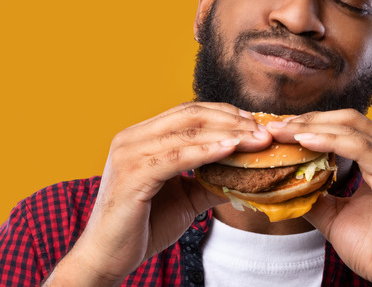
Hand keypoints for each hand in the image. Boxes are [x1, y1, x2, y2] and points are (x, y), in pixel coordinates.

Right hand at [44, 102, 270, 285]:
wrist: (106, 258)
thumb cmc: (142, 227)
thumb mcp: (184, 199)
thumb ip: (210, 182)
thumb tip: (247, 176)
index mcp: (141, 137)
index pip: (189, 112)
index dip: (225, 113)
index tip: (257, 122)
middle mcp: (132, 138)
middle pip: (190, 115)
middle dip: (232, 120)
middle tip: (265, 130)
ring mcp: (129, 153)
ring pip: (187, 132)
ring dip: (227, 133)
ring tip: (258, 140)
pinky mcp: (132, 175)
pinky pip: (176, 157)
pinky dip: (206, 152)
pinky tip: (231, 150)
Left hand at [266, 109, 371, 286]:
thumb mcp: (336, 217)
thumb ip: (315, 196)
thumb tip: (285, 184)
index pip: (349, 126)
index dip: (314, 122)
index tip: (281, 128)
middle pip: (350, 120)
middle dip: (310, 119)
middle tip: (275, 125)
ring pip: (353, 129)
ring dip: (313, 127)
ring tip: (282, 131)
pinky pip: (360, 149)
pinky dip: (330, 141)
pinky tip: (304, 141)